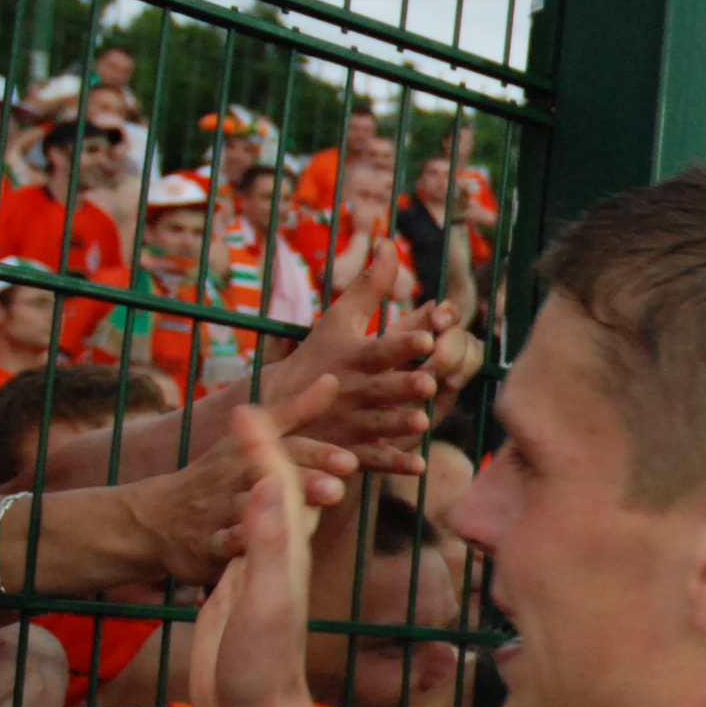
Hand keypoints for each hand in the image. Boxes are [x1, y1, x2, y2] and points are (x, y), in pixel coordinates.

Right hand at [124, 376, 354, 581]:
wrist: (156, 517)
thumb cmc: (217, 475)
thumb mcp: (251, 439)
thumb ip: (295, 413)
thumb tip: (332, 379)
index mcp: (251, 452)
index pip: (289, 450)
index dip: (318, 455)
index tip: (349, 462)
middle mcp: (235, 479)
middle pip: (270, 477)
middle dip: (303, 483)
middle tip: (336, 490)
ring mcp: (218, 511)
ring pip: (245, 512)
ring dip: (272, 514)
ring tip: (306, 519)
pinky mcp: (204, 544)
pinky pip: (219, 546)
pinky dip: (233, 546)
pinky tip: (253, 548)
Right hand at [190, 404, 340, 706]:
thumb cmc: (263, 663)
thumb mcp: (265, 599)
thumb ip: (269, 543)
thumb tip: (273, 482)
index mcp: (288, 550)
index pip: (278, 482)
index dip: (262, 444)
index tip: (244, 409)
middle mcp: (279, 556)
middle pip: (273, 488)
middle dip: (262, 449)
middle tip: (245, 412)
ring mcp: (258, 572)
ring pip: (259, 510)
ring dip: (252, 476)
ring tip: (242, 448)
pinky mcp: (238, 591)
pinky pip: (239, 539)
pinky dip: (236, 514)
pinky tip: (232, 510)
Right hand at [246, 242, 445, 470]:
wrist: (277, 408)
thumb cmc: (319, 357)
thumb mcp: (337, 320)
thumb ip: (369, 286)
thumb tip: (390, 242)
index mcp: (354, 357)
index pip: (380, 348)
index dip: (402, 343)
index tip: (427, 337)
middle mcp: (354, 389)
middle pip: (381, 387)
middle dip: (403, 385)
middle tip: (428, 382)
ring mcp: (352, 422)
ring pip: (379, 425)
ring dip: (399, 424)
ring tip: (422, 422)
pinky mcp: (352, 450)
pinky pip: (373, 460)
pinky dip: (392, 464)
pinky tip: (418, 464)